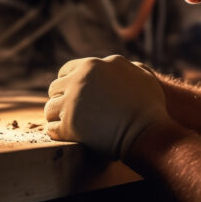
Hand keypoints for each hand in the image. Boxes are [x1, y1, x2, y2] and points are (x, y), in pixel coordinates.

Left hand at [44, 55, 168, 159]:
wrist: (147, 130)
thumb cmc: (150, 106)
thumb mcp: (143, 76)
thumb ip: (128, 68)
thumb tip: (122, 67)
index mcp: (94, 65)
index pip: (67, 71)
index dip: (69, 84)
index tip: (74, 96)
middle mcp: (80, 79)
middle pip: (55, 88)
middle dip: (61, 100)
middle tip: (70, 113)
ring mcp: (72, 101)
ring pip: (50, 108)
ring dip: (57, 117)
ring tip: (68, 126)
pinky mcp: (68, 123)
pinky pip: (52, 128)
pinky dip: (57, 134)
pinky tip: (66, 137)